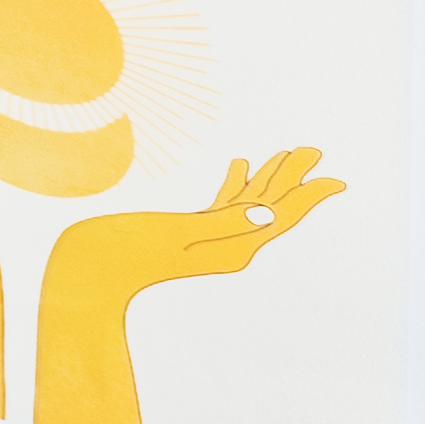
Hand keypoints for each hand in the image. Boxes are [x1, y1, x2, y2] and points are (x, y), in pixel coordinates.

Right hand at [56, 148, 347, 297]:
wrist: (87, 272)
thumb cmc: (125, 254)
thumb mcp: (178, 234)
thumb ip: (223, 224)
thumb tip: (270, 214)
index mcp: (233, 248)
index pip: (281, 216)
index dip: (310, 195)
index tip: (337, 178)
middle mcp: (228, 246)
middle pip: (272, 206)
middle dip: (297, 179)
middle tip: (318, 151)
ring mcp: (209, 239)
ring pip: (249, 201)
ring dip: (271, 177)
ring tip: (292, 154)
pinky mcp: (188, 230)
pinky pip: (223, 204)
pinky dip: (237, 183)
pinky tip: (242, 165)